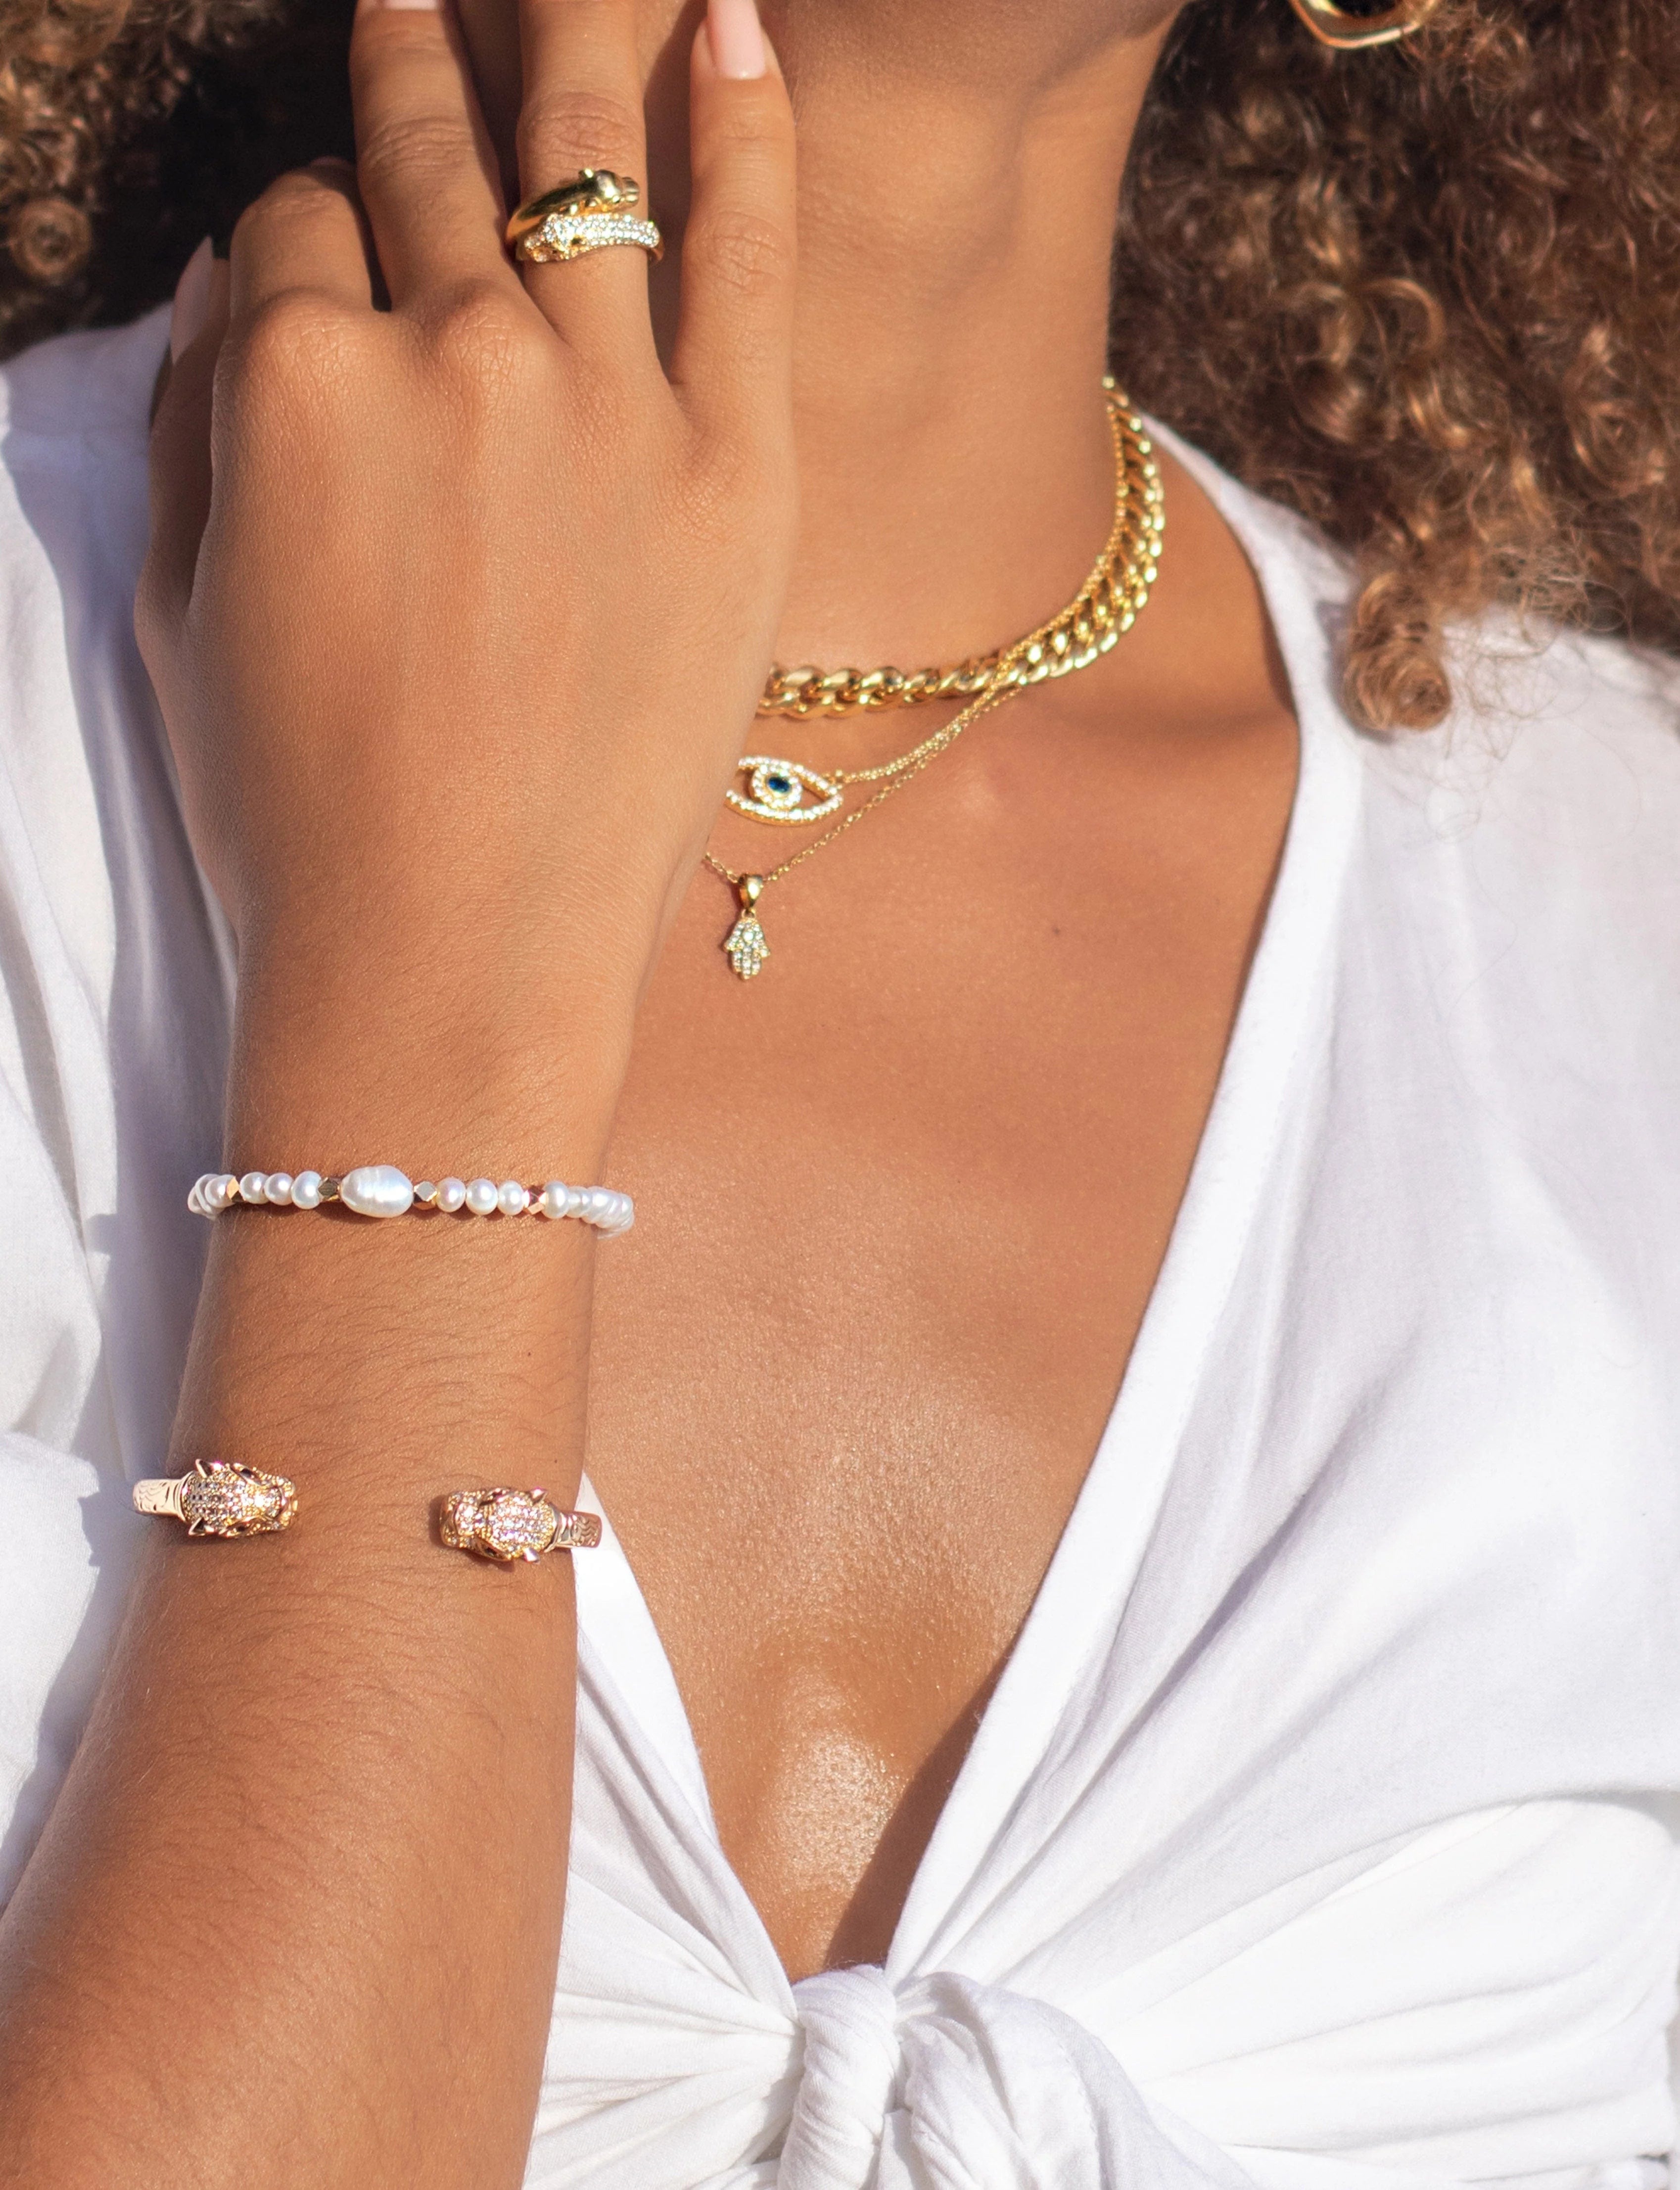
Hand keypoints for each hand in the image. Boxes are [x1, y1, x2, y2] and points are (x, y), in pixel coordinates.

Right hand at [138, 0, 795, 1110]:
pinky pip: (747, 250)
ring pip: (577, 164)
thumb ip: (194, 425)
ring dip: (556, 43)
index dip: (308, 236)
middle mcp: (450, 354)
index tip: (333, 255)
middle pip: (427, 162)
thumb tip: (225, 290)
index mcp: (298, 376)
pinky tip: (732, 19)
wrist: (453, 958)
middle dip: (410, 63)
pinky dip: (746, 121)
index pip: (296, 228)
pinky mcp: (735, 471)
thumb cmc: (299, 809)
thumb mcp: (183, 608)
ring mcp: (604, 404)